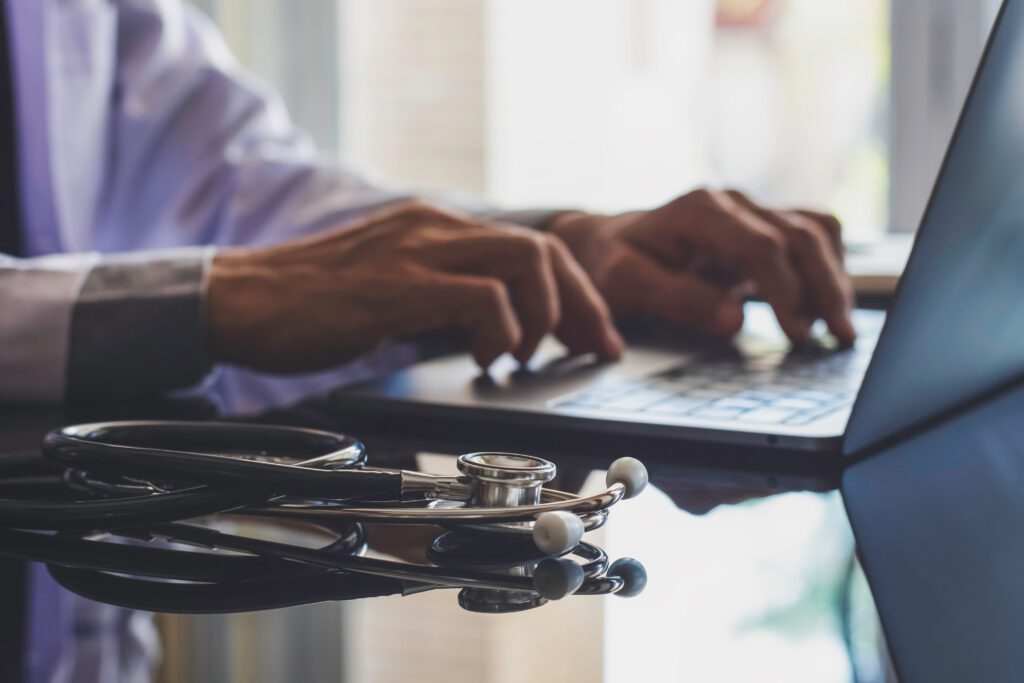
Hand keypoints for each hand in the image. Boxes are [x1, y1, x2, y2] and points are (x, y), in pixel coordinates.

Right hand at [207, 201, 623, 371]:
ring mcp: (416, 252)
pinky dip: (500, 330)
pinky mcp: (396, 285)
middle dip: (579, 304)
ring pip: (522, 261)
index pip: (531, 246)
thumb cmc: (311, 303)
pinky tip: (485, 358)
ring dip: (542, 316)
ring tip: (525, 356)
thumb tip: (493, 329)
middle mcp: (434, 229)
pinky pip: (478, 297)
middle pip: (543, 249)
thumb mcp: (393, 291)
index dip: (574, 292)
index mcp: (435, 228)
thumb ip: (442, 298)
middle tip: (588, 350)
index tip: (590, 334)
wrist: (239, 298)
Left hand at [549, 189, 855, 344]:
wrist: (603, 245)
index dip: (785, 290)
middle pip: (801, 235)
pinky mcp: (760, 227)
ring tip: (839, 328)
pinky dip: (827, 267)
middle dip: (825, 288)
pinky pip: (811, 236)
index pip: (761, 246)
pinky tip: (826, 305)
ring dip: (834, 278)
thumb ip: (677, 300)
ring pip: (815, 232)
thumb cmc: (611, 266)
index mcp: (698, 211)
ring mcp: (750, 211)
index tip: (797, 333)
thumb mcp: (627, 285)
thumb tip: (733, 319)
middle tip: (839, 338)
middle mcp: (731, 203)